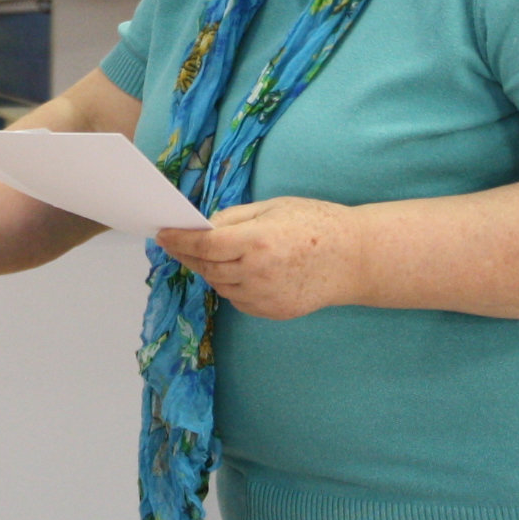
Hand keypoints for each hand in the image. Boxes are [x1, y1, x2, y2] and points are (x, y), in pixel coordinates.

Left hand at [155, 197, 360, 320]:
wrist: (355, 258)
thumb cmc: (317, 223)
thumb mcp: (274, 207)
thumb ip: (234, 218)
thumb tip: (203, 228)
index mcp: (257, 241)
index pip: (204, 245)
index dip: (179, 240)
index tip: (163, 235)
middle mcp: (257, 272)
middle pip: (207, 267)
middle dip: (188, 255)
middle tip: (176, 244)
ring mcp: (265, 296)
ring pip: (219, 285)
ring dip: (209, 270)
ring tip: (208, 256)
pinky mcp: (272, 312)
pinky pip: (238, 299)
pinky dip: (230, 285)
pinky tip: (237, 271)